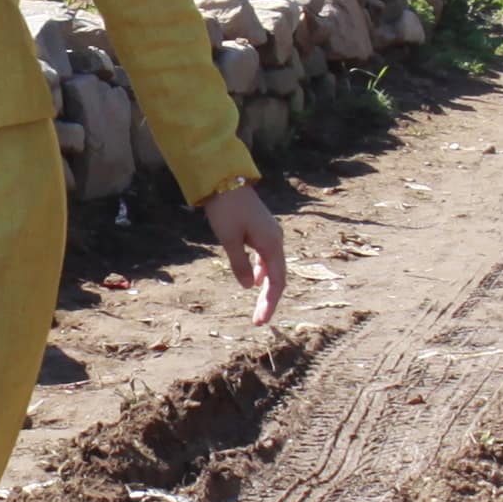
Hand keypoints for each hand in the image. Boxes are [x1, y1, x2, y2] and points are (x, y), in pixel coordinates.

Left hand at [204, 182, 287, 325]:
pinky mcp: (261, 230)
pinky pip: (267, 257)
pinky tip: (254, 280)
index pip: (276, 282)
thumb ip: (240, 264)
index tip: (260, 322)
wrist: (225, 179)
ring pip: (273, 267)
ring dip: (266, 288)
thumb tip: (250, 286)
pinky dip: (262, 272)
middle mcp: (276, 239)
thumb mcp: (229, 240)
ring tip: (258, 306)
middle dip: (269, 300)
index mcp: (272, 244)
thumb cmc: (226, 209)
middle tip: (258, 321)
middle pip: (278, 277)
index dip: (269, 303)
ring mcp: (270, 234)